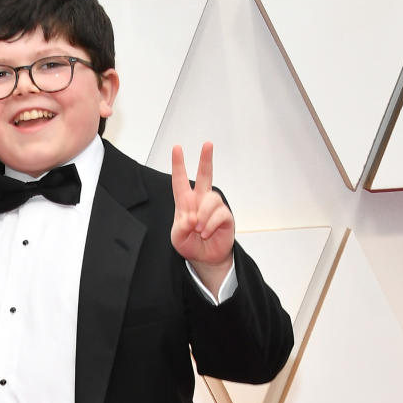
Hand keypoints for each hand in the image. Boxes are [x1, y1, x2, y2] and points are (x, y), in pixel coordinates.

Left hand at [171, 143, 233, 292]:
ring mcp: (214, 207)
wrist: (205, 258)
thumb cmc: (190, 243)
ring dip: (202, 216)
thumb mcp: (177, 238)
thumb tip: (191, 218)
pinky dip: (209, 225)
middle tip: (208, 144)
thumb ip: (180, 227)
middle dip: (206, 159)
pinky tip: (206, 233)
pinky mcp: (225, 216)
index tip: (177, 148)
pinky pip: (219, 214)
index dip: (179, 164)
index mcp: (186, 202)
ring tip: (198, 229)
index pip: (180, 181)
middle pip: (205, 175)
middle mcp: (201, 200)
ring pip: (211, 200)